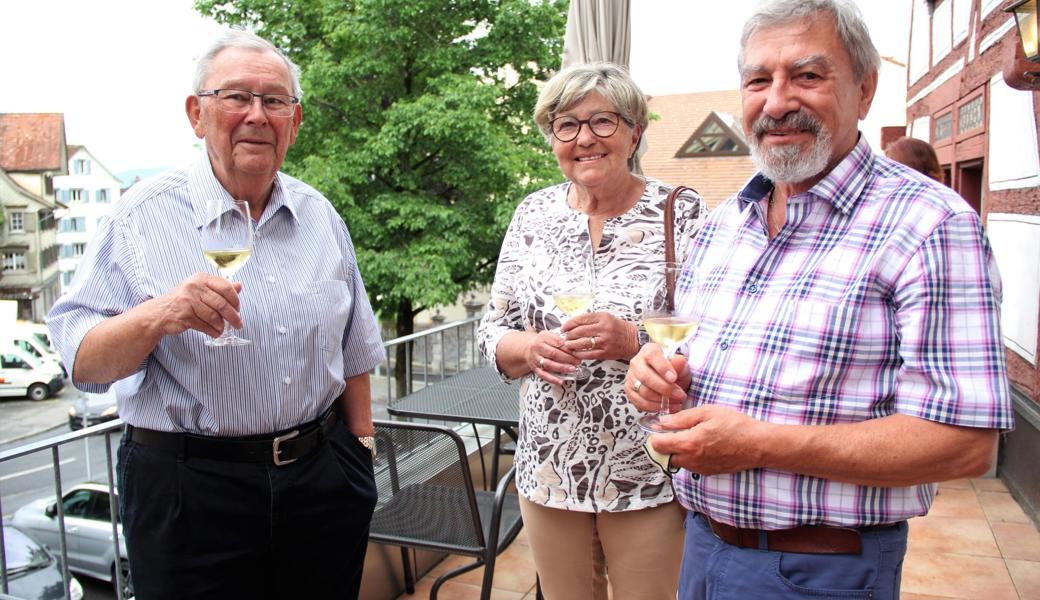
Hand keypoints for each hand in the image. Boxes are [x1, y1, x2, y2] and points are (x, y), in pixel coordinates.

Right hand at [151, 273, 242, 338]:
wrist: (158, 313)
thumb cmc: (182, 301)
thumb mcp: (200, 290)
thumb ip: (220, 288)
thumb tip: (240, 286)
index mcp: (200, 278)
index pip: (225, 286)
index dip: (235, 299)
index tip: (238, 308)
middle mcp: (194, 287)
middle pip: (221, 303)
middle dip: (233, 316)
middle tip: (238, 323)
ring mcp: (188, 301)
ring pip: (214, 316)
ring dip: (221, 326)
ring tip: (223, 329)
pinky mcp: (184, 315)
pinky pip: (204, 326)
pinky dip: (213, 331)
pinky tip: (215, 333)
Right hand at [526, 330, 579, 384]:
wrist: (527, 347)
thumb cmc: (541, 341)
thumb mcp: (549, 334)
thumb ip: (559, 338)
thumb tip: (572, 343)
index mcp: (543, 338)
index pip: (557, 342)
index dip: (568, 348)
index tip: (576, 351)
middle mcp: (538, 348)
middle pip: (553, 353)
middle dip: (567, 358)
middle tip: (577, 361)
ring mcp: (536, 359)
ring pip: (549, 365)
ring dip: (562, 368)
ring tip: (572, 369)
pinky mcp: (535, 368)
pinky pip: (543, 375)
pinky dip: (552, 379)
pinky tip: (560, 381)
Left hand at [561, 311, 638, 360]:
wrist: (633, 341)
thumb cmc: (618, 328)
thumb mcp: (607, 317)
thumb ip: (592, 319)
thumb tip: (573, 323)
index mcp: (603, 317)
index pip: (581, 319)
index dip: (570, 323)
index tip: (564, 327)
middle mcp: (604, 328)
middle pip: (579, 331)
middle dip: (569, 335)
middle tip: (565, 337)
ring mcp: (604, 341)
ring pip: (582, 343)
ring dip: (572, 345)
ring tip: (568, 345)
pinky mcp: (605, 353)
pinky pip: (588, 354)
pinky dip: (579, 354)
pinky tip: (575, 353)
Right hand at [625, 343, 689, 413]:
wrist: (664, 379)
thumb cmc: (673, 371)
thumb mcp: (680, 366)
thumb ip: (680, 365)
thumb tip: (679, 360)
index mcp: (649, 351)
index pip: (652, 356)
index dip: (663, 368)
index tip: (674, 378)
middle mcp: (636, 363)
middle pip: (645, 377)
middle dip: (665, 388)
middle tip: (680, 395)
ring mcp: (631, 378)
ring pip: (643, 392)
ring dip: (661, 400)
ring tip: (677, 402)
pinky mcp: (630, 392)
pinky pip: (640, 403)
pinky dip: (654, 407)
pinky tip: (666, 407)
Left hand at [648, 405, 769, 475]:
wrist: (758, 445)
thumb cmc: (736, 425)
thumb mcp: (707, 412)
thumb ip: (682, 418)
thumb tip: (662, 422)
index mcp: (689, 443)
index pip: (658, 446)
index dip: (655, 436)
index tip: (659, 428)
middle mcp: (692, 460)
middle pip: (666, 456)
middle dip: (666, 445)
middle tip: (675, 431)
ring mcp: (700, 468)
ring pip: (678, 462)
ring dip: (678, 451)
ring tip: (692, 436)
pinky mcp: (709, 472)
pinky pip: (691, 466)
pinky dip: (691, 457)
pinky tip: (703, 445)